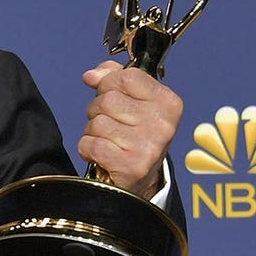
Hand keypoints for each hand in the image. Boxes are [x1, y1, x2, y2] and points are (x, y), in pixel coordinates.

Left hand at [79, 61, 182, 199]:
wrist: (141, 179)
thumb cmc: (134, 135)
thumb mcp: (133, 102)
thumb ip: (113, 78)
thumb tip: (91, 76)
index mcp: (168, 102)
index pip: (125, 76)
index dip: (109, 84)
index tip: (113, 96)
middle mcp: (163, 124)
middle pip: (107, 99)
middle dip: (98, 111)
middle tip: (112, 126)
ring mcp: (149, 146)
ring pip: (97, 122)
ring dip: (93, 132)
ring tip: (109, 141)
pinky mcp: (132, 166)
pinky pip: (91, 144)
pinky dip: (88, 148)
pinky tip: (102, 155)